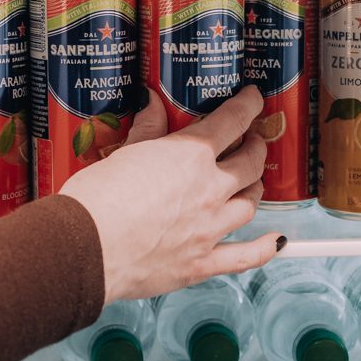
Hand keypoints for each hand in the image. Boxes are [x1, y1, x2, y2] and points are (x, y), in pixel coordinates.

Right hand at [62, 86, 282, 302]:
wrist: (86, 248)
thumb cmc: (97, 198)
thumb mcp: (122, 153)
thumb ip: (147, 130)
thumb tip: (152, 102)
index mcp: (191, 154)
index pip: (232, 120)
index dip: (248, 104)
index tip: (252, 98)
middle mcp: (210, 189)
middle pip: (250, 163)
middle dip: (255, 147)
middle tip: (250, 141)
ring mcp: (210, 228)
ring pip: (250, 204)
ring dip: (255, 189)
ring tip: (250, 183)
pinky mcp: (202, 262)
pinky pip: (245, 257)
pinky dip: (264, 248)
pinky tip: (275, 241)